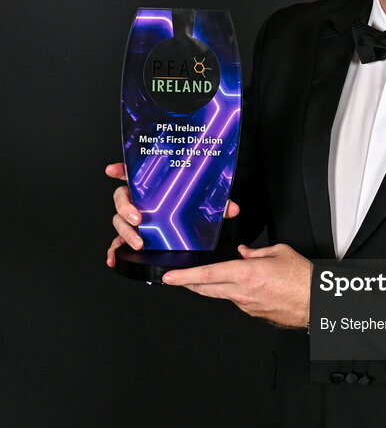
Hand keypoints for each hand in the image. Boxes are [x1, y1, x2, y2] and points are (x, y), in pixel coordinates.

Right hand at [104, 162, 239, 266]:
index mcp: (151, 185)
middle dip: (126, 208)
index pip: (133, 172)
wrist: (188, 226)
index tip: (112, 170)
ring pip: (118, 220)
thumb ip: (216, 203)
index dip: (121, 169)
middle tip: (138, 219)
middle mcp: (138, 199)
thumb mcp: (203, 203)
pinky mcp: (132, 234)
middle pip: (121, 198)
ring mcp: (132, 217)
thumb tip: (231, 209)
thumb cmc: (190, 207)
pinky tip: (114, 258)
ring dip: (125, 232)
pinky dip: (114, 250)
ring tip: (138, 243)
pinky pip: (117, 241)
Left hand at [161, 243, 312, 328]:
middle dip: (189, 284)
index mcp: (246, 273)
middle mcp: (242, 292)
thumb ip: (257, 252)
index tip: (170, 277)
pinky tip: (244, 286)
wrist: (315, 302)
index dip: (185, 276)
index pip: (207, 275)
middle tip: (177, 279)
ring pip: (221, 295)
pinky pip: (237, 301)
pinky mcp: (253, 314)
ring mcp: (246, 306)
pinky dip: (235, 293)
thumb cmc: (301, 277)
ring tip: (214, 277)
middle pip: (206, 289)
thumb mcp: (279, 252)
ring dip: (214, 287)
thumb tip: (244, 252)